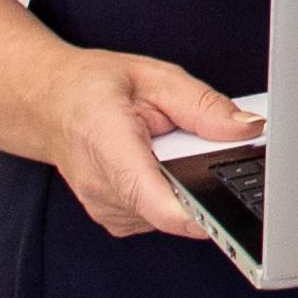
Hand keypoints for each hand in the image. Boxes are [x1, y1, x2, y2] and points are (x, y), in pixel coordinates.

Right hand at [34, 47, 251, 240]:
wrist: (50, 105)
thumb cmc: (94, 88)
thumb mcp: (156, 77)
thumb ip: (204, 105)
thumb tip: (248, 127)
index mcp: (110, 143)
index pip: (157, 201)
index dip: (199, 216)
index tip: (230, 217)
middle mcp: (103, 187)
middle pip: (175, 206)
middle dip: (200, 180)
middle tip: (191, 144)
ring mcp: (107, 209)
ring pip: (171, 212)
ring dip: (182, 185)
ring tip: (164, 149)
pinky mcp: (116, 220)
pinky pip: (159, 215)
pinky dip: (168, 193)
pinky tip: (156, 167)